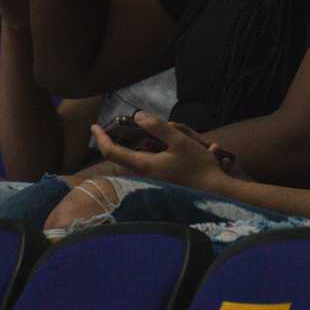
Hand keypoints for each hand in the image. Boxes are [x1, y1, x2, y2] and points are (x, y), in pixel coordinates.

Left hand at [87, 112, 233, 194]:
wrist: (216, 192)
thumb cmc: (199, 166)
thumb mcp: (180, 141)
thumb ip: (158, 127)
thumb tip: (138, 116)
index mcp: (145, 165)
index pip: (112, 152)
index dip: (101, 138)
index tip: (93, 126)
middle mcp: (144, 176)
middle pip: (122, 157)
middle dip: (122, 142)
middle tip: (131, 127)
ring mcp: (152, 182)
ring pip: (136, 160)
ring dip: (140, 147)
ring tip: (160, 137)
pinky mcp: (160, 184)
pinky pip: (147, 166)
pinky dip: (149, 155)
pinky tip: (168, 150)